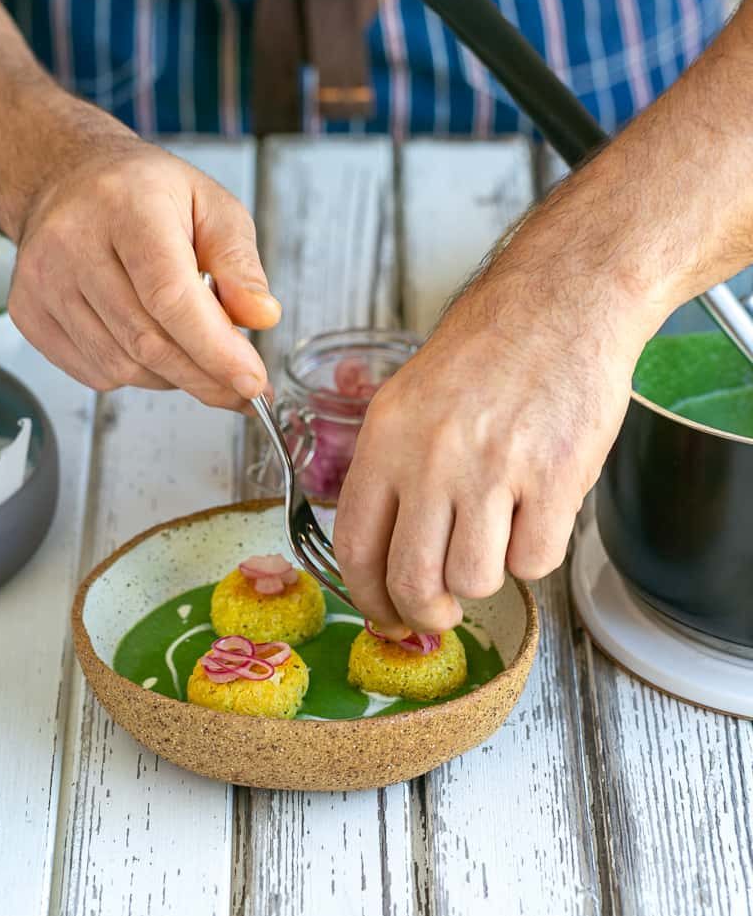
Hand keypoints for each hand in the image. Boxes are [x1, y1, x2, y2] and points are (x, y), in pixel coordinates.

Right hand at [9, 139, 279, 408]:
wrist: (70, 179)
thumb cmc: (147, 194)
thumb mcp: (213, 207)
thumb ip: (241, 264)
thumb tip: (261, 317)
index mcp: (126, 205)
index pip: (170, 296)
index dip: (214, 349)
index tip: (252, 381)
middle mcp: (72, 242)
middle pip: (146, 341)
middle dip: (205, 377)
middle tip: (242, 390)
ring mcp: (42, 280)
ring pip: (121, 366)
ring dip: (173, 376)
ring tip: (197, 353)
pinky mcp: (28, 313)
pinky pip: (95, 373)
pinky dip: (137, 374)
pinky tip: (152, 345)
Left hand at [334, 201, 667, 638]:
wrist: (560, 300)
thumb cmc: (486, 351)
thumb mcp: (408, 399)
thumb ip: (391, 473)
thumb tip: (387, 557)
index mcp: (385, 439)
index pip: (355, 545)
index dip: (367, 596)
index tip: (384, 614)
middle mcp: (431, 458)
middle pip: (412, 580)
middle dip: (423, 614)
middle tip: (438, 611)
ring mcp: (494, 468)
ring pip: (474, 580)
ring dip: (485, 576)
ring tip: (496, 535)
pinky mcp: (556, 476)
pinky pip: (535, 561)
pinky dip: (535, 554)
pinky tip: (536, 515)